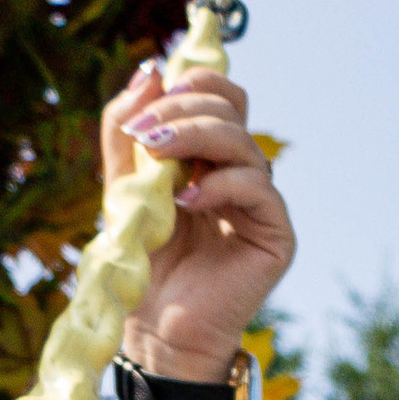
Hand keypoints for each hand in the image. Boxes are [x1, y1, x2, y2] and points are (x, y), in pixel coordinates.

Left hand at [106, 58, 294, 380]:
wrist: (157, 330)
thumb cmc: (143, 262)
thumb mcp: (122, 184)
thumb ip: (126, 130)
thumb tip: (151, 70)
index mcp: (210, 156)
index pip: (216, 95)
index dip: (187, 86)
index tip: (145, 110)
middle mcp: (241, 173)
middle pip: (231, 108)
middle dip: (183, 110)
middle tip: (145, 135)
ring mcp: (261, 203)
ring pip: (243, 142)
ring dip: (194, 139)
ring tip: (156, 158)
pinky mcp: (276, 235)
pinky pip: (257, 188)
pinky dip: (220, 185)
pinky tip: (186, 200)